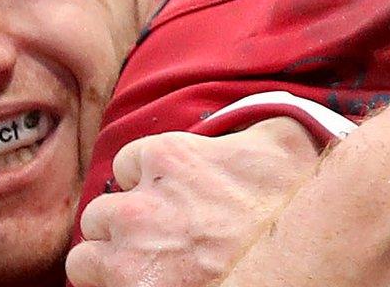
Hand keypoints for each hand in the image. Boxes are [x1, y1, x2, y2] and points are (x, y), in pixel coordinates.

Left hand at [67, 118, 322, 286]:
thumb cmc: (296, 196)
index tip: (171, 203)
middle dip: (125, 228)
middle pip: (101, 214)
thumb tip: (247, 121)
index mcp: (166, 157)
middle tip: (161, 242)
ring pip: (86, 258)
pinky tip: (154, 285)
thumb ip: (250, 119)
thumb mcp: (279, 136)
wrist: (303, 252)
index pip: (127, 166)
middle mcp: (139, 204)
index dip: (148, 186)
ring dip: (112, 263)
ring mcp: (132, 253)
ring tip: (151, 271)